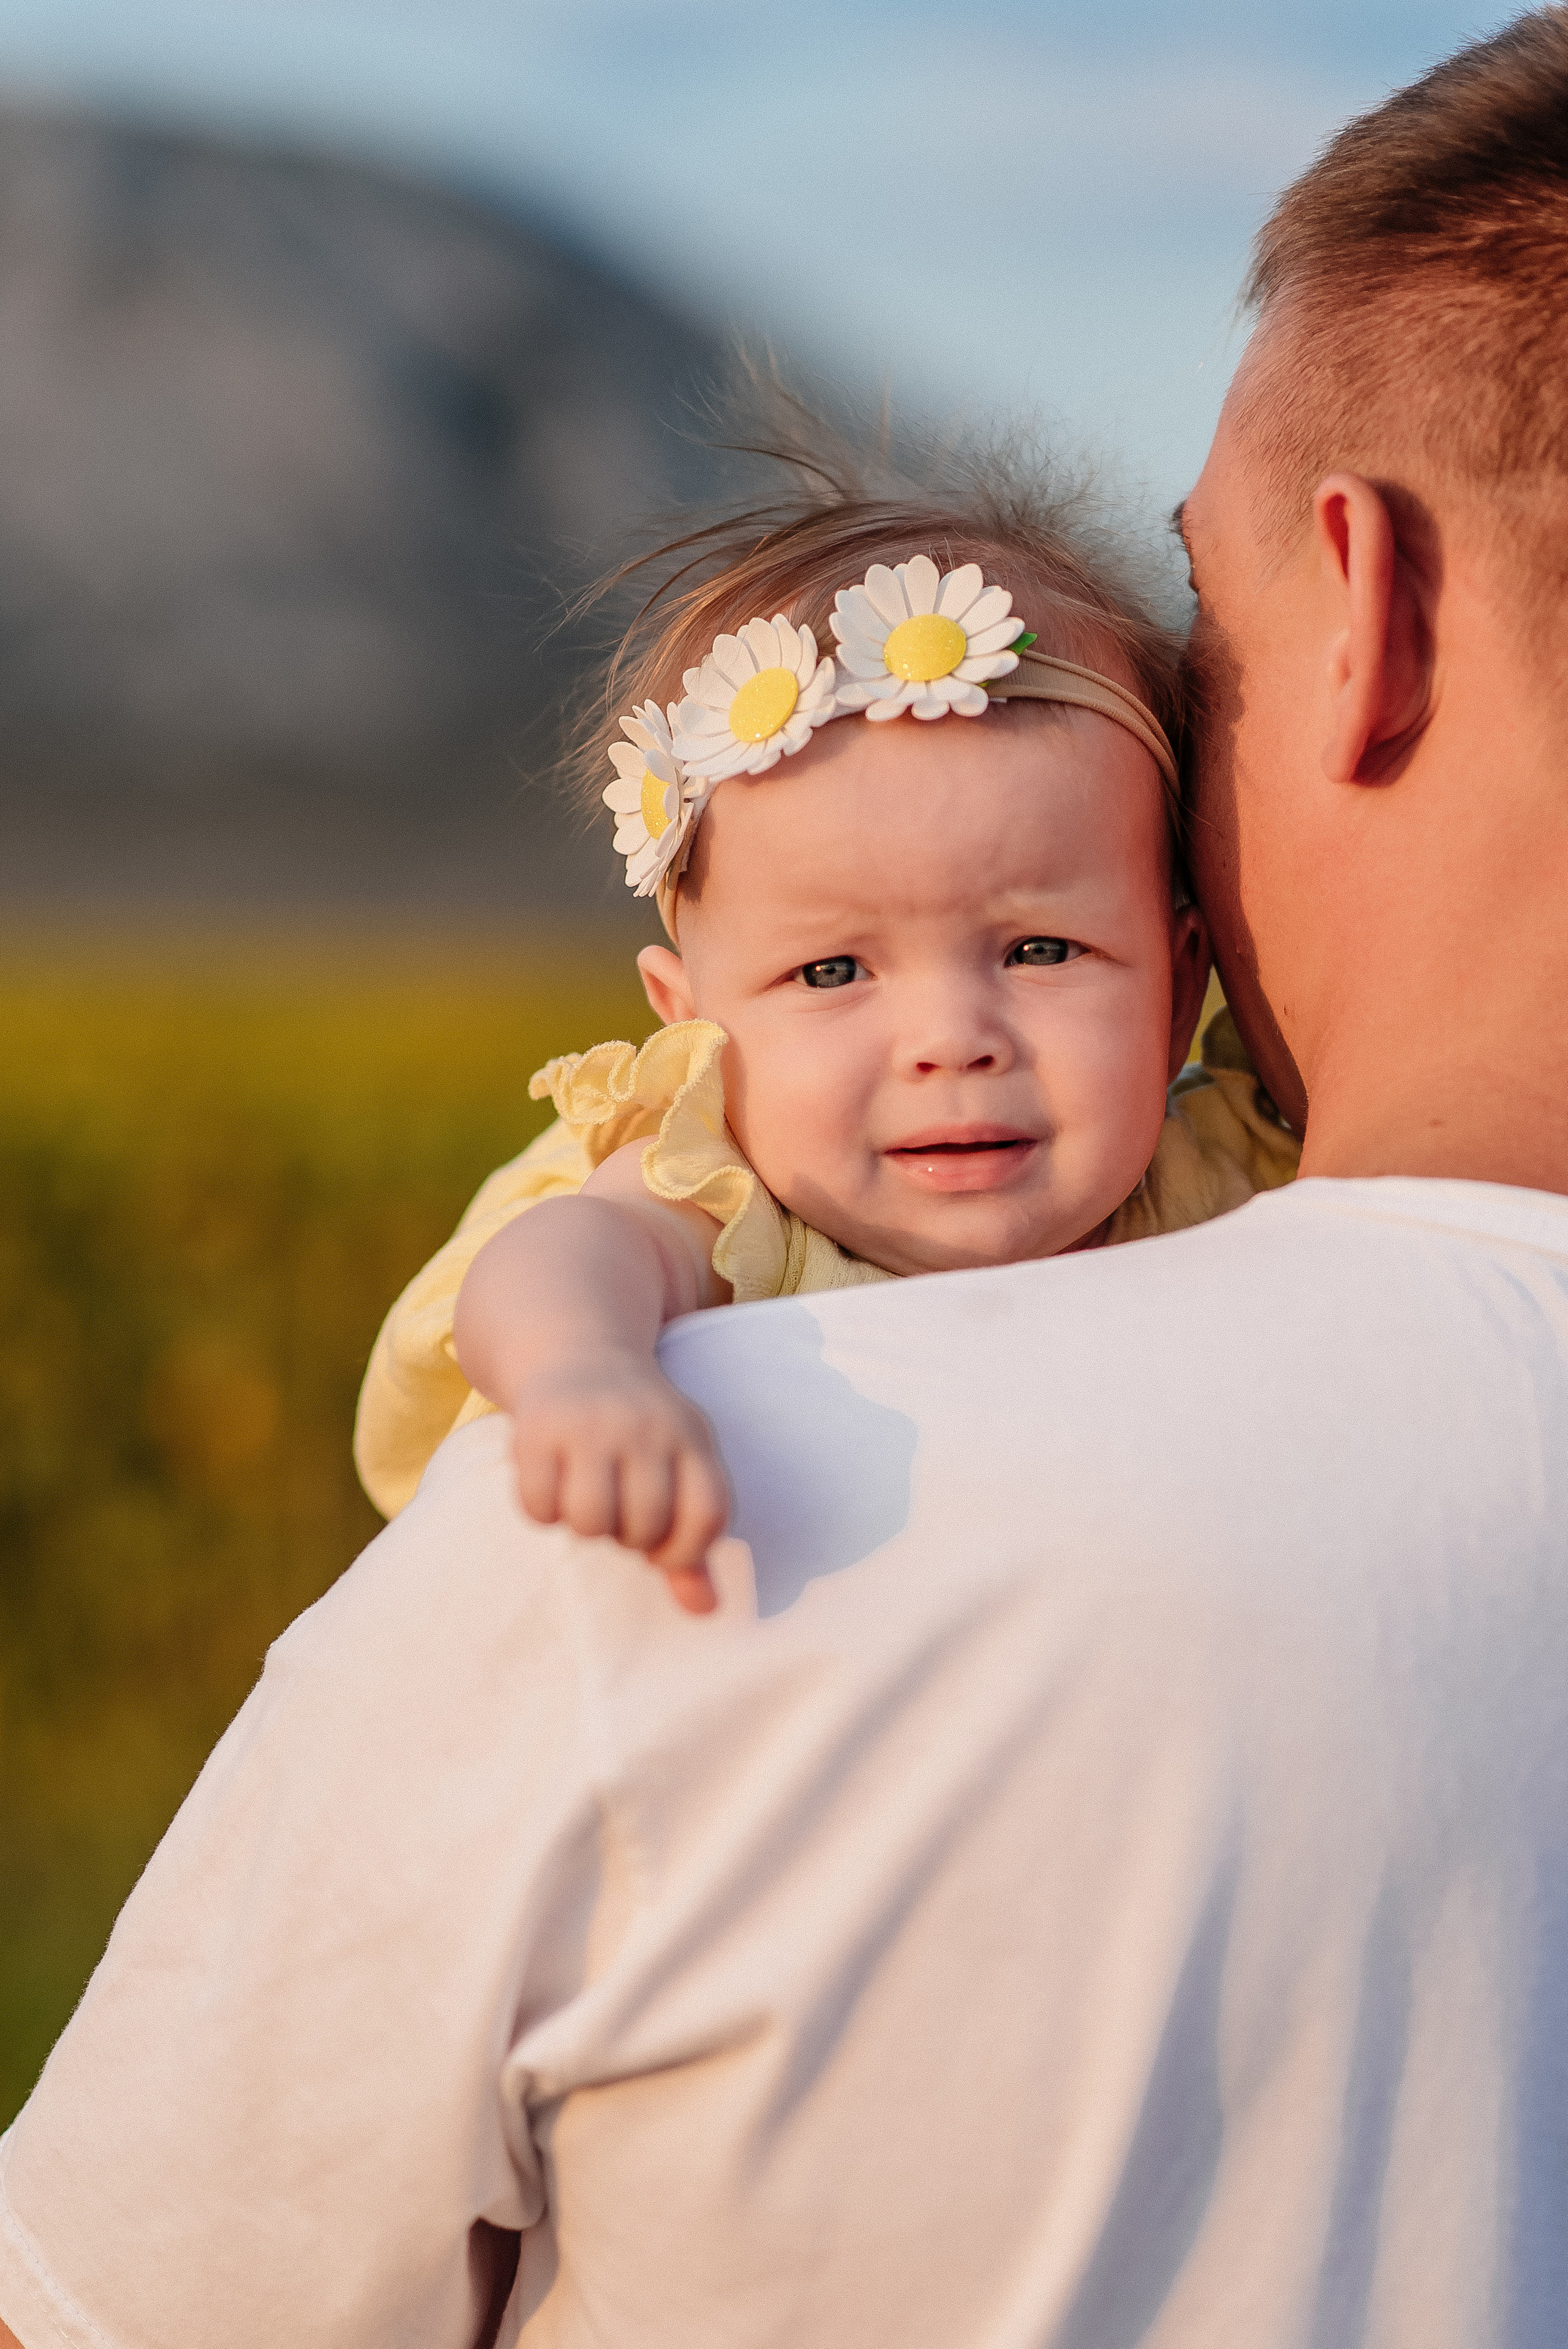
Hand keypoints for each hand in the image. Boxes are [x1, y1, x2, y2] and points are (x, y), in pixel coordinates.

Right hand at [509, 1354, 728, 1613]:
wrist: (578, 1355)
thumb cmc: (637, 1435)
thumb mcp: (677, 1472)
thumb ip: (690, 1543)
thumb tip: (705, 1611)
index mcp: (691, 1436)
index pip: (708, 1515)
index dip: (686, 1551)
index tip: (664, 1545)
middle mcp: (645, 1426)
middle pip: (645, 1525)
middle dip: (630, 1537)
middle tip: (619, 1512)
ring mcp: (590, 1425)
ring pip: (590, 1521)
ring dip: (587, 1528)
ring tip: (588, 1499)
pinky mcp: (537, 1427)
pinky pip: (539, 1507)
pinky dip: (543, 1511)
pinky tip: (552, 1484)